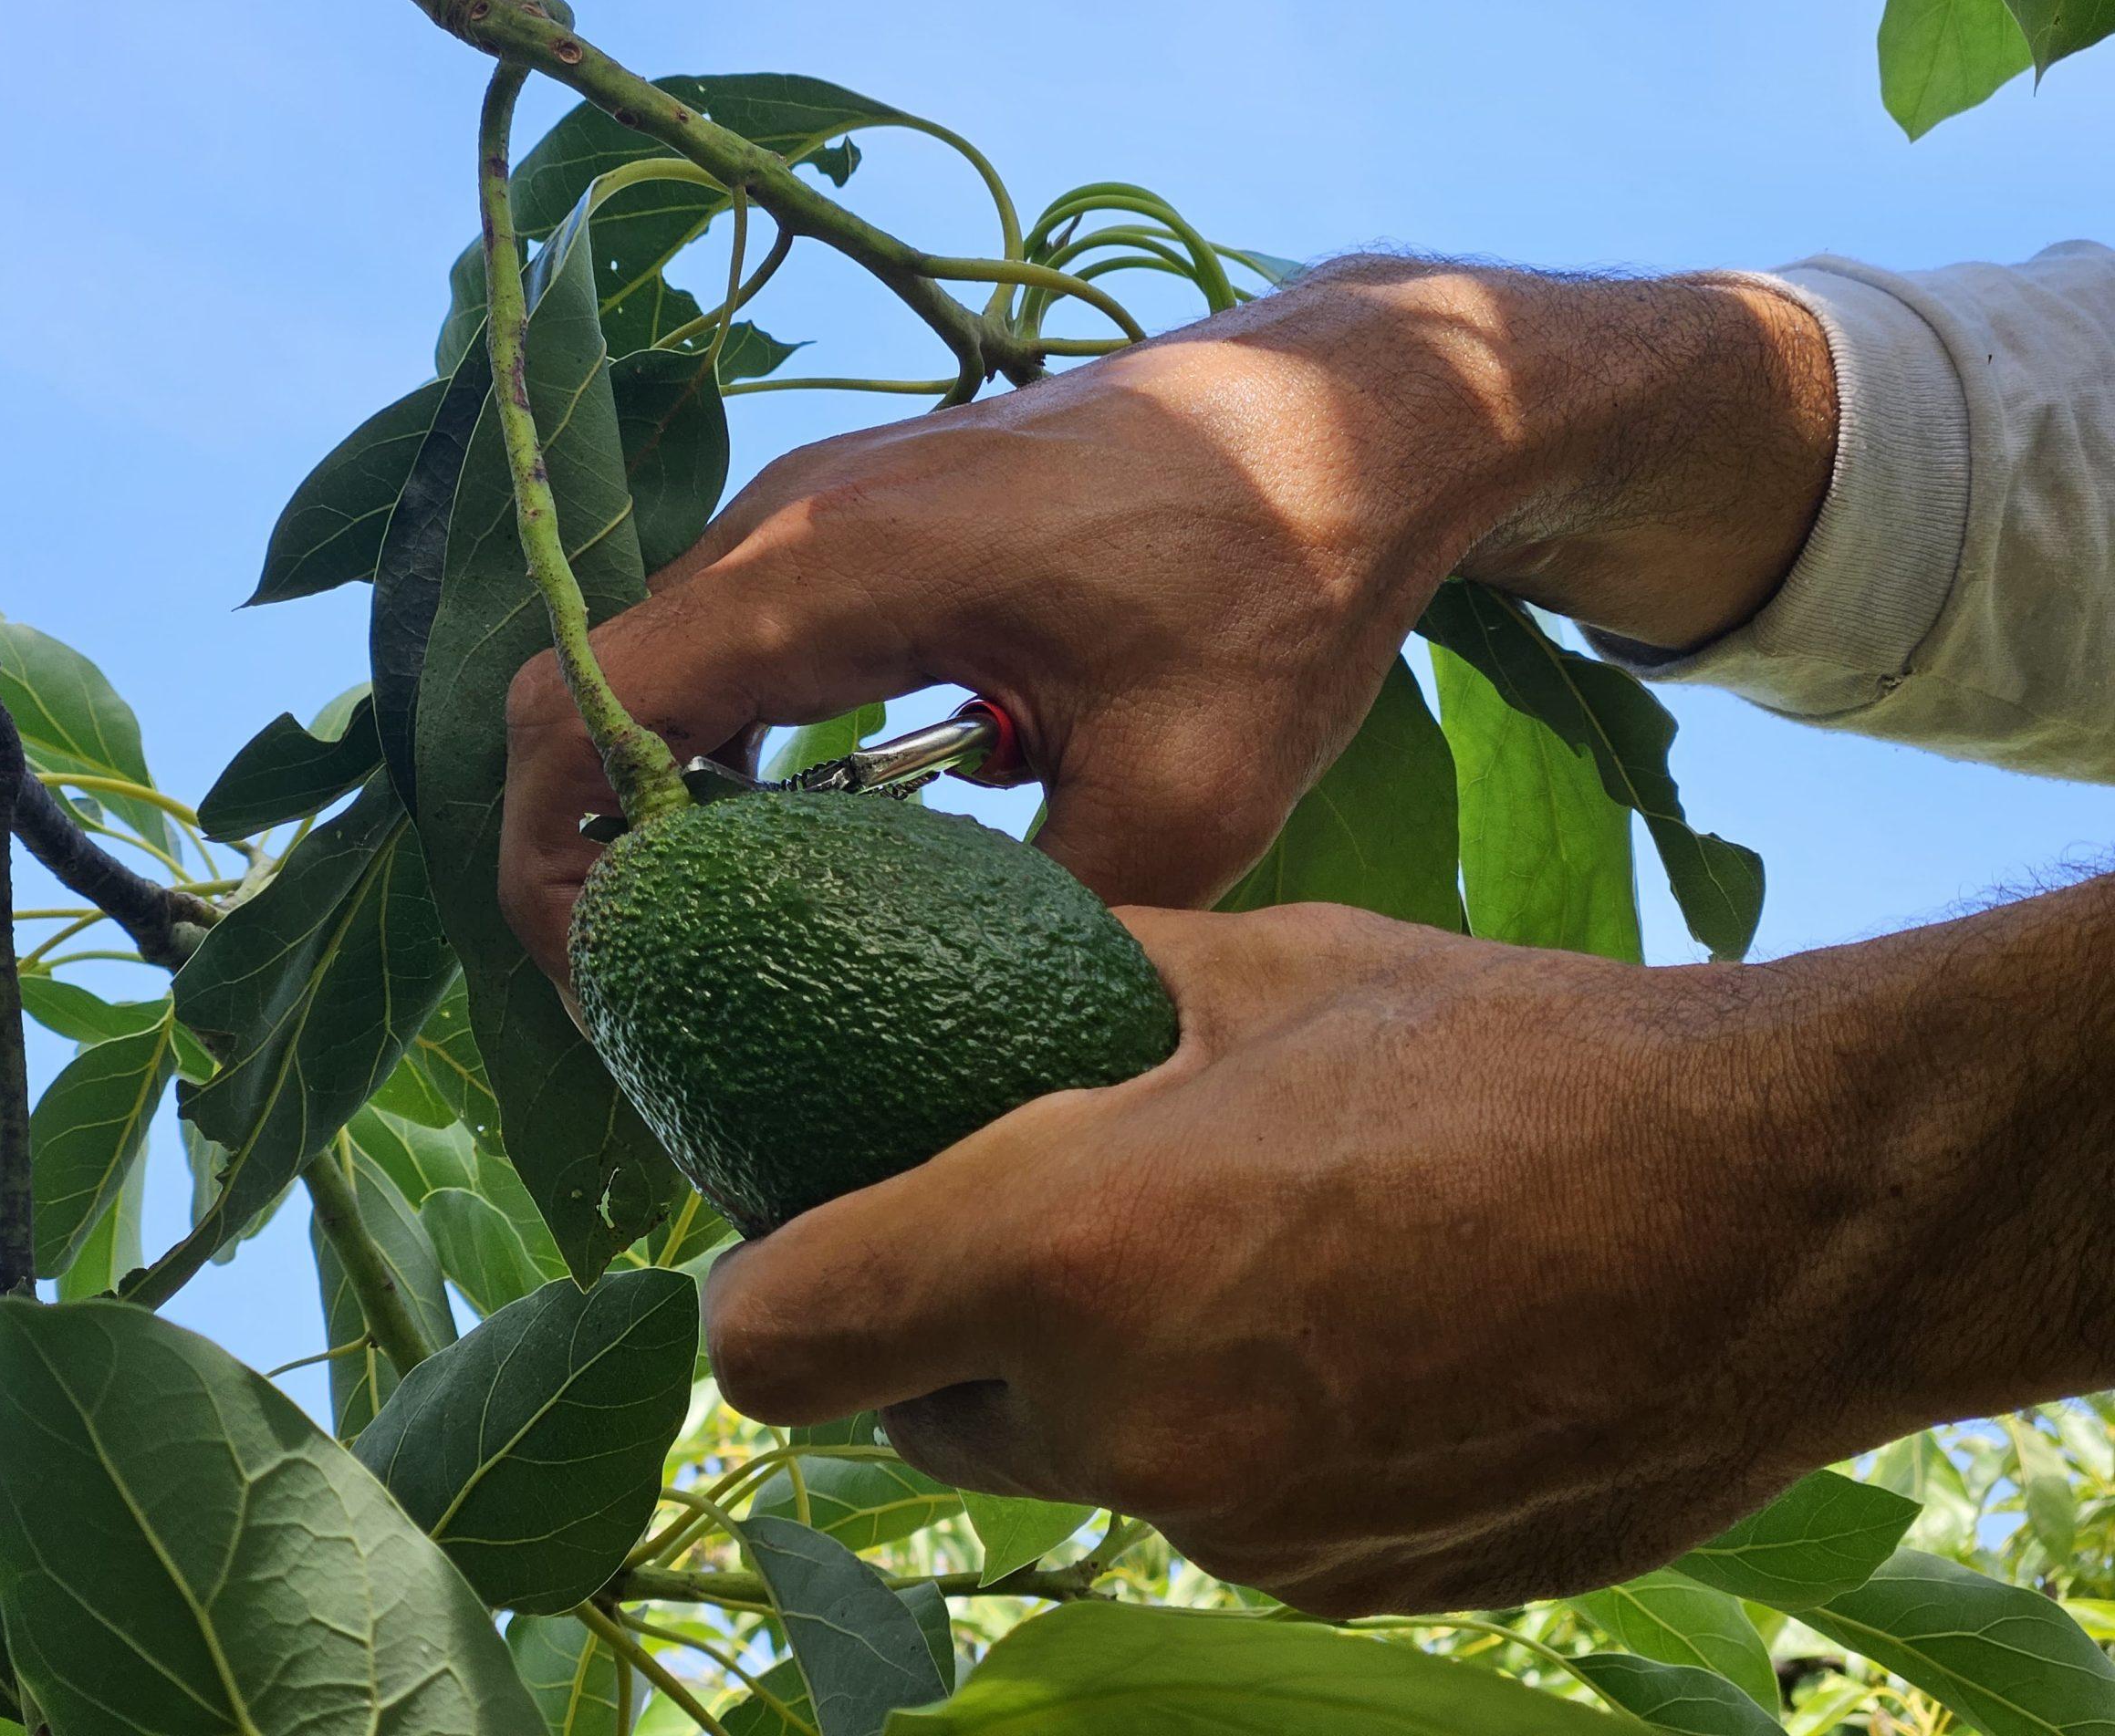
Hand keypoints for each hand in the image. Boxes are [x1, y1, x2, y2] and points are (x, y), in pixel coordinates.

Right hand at [501, 260, 1834, 981]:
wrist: (1350, 413)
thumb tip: (944, 1042)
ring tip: (745, 946)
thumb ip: (1039, 929)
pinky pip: (741, 642)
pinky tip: (827, 851)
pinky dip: (740, 754)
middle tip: (679, 1000)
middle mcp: (790, 521)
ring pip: (664, 672)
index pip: (578, 714)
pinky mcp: (871, 517)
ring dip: (673, 811)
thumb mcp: (1183, 799)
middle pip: (592, 697)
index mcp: (829, 574)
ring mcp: (824, 505)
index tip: (617, 988)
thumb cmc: (1278, 579)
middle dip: (603, 863)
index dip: (551, 868)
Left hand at [700, 891, 2114, 1616]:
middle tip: (1039, 1221)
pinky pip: (1206, 1509)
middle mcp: (1132, 1425)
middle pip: (915, 1413)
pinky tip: (1342, 1334)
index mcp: (1077, 1249)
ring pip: (1075, 1462)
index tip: (806, 1234)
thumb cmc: (1518, 1058)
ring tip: (1236, 1255)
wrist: (1779, 1217)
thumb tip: (975, 974)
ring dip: (1099, 1380)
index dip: (767, 1287)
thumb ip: (1079, 984)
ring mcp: (1236, 1533)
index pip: (777, 1338)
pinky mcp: (1333, 1585)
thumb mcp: (1272, 961)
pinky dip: (1222, 1435)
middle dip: (939, 1330)